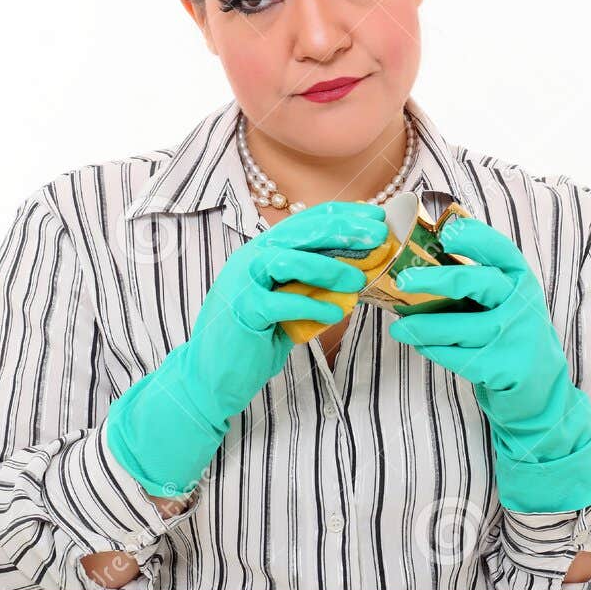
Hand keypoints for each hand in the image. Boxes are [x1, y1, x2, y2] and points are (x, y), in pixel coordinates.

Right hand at [106, 201, 386, 496]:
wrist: (213, 373)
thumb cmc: (256, 336)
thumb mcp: (290, 302)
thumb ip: (314, 284)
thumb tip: (359, 272)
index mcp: (265, 250)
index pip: (307, 221)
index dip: (343, 216)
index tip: (376, 218)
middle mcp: (252, 258)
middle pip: (300, 232)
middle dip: (342, 230)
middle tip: (377, 235)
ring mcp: (244, 283)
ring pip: (289, 260)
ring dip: (328, 267)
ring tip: (358, 279)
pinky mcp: (243, 311)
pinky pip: (281, 302)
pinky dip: (311, 305)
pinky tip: (336, 312)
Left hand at [388, 215, 590, 511]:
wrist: (540, 386)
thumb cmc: (508, 333)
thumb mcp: (504, 300)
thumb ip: (475, 280)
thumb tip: (417, 259)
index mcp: (520, 279)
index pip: (500, 250)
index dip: (474, 237)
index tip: (445, 232)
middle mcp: (523, 304)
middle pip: (479, 283)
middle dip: (438, 279)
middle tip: (403, 280)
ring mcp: (517, 337)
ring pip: (462, 327)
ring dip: (425, 326)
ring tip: (398, 327)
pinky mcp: (507, 368)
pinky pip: (461, 357)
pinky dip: (435, 351)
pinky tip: (420, 345)